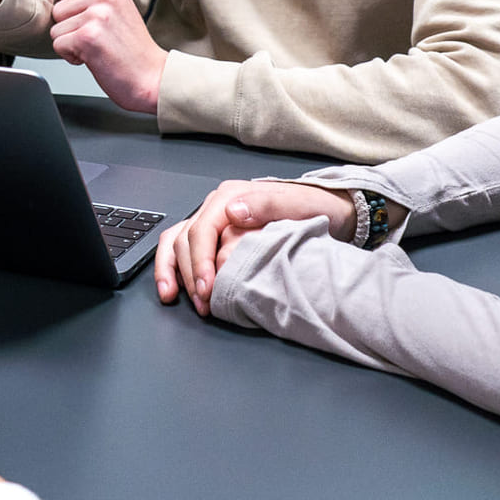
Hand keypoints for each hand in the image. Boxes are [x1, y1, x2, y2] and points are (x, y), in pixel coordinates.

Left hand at [49, 0, 166, 113]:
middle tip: (97, 41)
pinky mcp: (88, 36)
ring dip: (71, 45)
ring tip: (98, 49)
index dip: (74, 15)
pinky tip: (94, 59)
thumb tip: (56, 3)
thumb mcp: (115, 11)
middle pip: (58, 10)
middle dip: (70, 30)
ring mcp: (96, 15)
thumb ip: (90, 2)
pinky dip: (71, 58)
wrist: (153, 78)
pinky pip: (58, 45)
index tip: (97, 28)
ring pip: (56, 30)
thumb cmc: (132, 52)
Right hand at [154, 179, 352, 315]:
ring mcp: (213, 220)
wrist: (327, 210)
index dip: (199, 261)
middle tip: (203, 303)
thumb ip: (266, 205)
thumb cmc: (314, 208)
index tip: (207, 287)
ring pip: (177, 242)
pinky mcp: (214, 236)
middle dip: (190, 274)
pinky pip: (182, 248)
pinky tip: (172, 287)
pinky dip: (172, 267)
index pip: (202, 229)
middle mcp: (217, 206)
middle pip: (186, 240)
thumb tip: (232, 212)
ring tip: (173, 296)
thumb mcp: (298, 204)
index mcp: (231, 196)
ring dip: (172, 271)